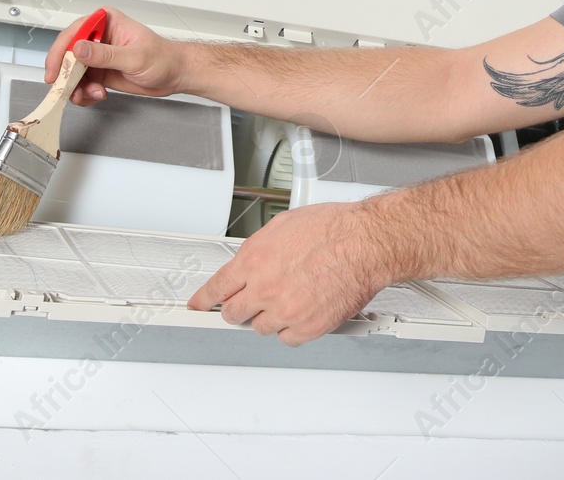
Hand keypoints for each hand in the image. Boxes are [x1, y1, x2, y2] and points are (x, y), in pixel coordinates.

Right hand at [43, 6, 187, 105]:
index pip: (73, 33)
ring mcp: (97, 56)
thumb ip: (105, 54)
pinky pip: (81, 84)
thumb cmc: (163, 58)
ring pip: (72, 72)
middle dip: (66, 75)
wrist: (174, 75)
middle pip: (67, 54)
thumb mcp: (134, 57)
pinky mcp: (99, 72)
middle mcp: (98, 37)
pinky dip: (85, 93)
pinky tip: (98, 95)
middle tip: (68, 90)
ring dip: (77, 88)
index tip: (56, 71)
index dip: (60, 52)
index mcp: (105, 22)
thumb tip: (79, 49)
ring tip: (93, 94)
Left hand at [187, 201, 390, 345]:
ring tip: (287, 299)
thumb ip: (259, 249)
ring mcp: (285, 311)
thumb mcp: (284, 226)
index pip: (216, 288)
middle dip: (238, 307)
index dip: (203, 299)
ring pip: (259, 328)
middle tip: (250, 301)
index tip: (197, 305)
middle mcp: (265, 289)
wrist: (365, 243)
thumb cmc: (334, 228)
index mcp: (254, 261)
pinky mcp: (308, 327)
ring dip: (268, 317)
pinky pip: (286, 339)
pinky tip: (301, 313)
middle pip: (233, 313)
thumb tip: (250, 261)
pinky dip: (291, 329)